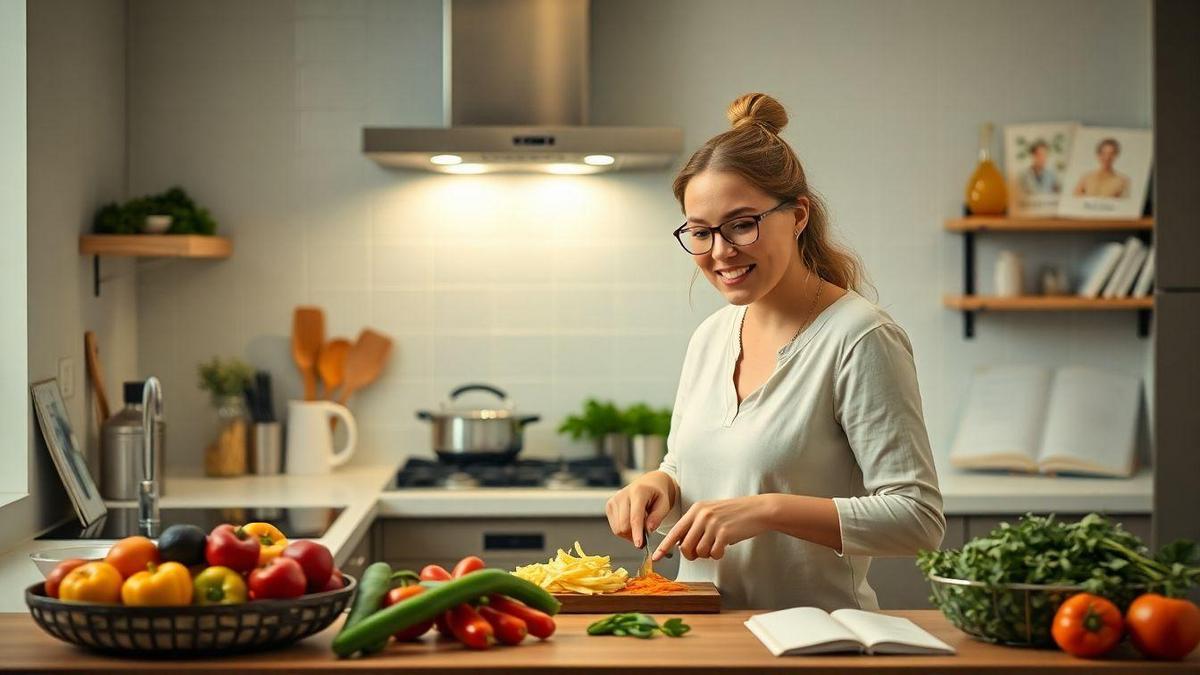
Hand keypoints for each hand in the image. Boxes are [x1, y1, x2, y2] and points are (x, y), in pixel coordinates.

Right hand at [605, 471, 674, 547]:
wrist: (650, 483)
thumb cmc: (658, 494)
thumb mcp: (665, 504)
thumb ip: (657, 517)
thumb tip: (648, 530)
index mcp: (638, 492)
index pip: (635, 517)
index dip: (636, 533)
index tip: (639, 545)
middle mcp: (622, 495)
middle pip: (623, 526)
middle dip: (634, 536)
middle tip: (645, 539)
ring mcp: (613, 500)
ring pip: (617, 529)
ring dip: (630, 534)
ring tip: (641, 526)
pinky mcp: (609, 505)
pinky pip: (615, 527)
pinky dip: (625, 530)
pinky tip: (632, 522)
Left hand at [653, 495, 774, 561]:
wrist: (758, 510)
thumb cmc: (735, 514)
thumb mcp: (712, 513)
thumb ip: (696, 526)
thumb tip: (684, 545)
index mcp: (696, 510)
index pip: (675, 532)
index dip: (664, 547)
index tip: (656, 558)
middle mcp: (701, 515)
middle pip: (685, 546)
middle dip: (692, 555)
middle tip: (701, 553)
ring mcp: (712, 524)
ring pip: (699, 552)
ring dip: (707, 554)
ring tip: (716, 546)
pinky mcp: (724, 533)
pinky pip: (713, 553)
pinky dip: (718, 555)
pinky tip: (724, 547)